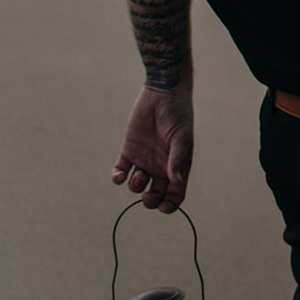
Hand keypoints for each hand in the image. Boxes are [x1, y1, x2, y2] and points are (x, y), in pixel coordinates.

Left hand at [112, 84, 193, 213]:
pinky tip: (120, 176)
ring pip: (136, 185)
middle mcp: (160, 166)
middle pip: (155, 194)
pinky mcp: (129, 151)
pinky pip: (120, 171)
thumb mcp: (181, 138)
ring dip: (135, 187)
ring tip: (138, 175)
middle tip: (147, 196)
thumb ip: (178, 160)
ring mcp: (144, 160)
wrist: (163, 93)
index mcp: (177, 166)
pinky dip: (117, 178)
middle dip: (151, 201)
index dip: (170, 205)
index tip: (163, 206)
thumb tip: (175, 182)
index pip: (175, 194)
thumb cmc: (178, 114)